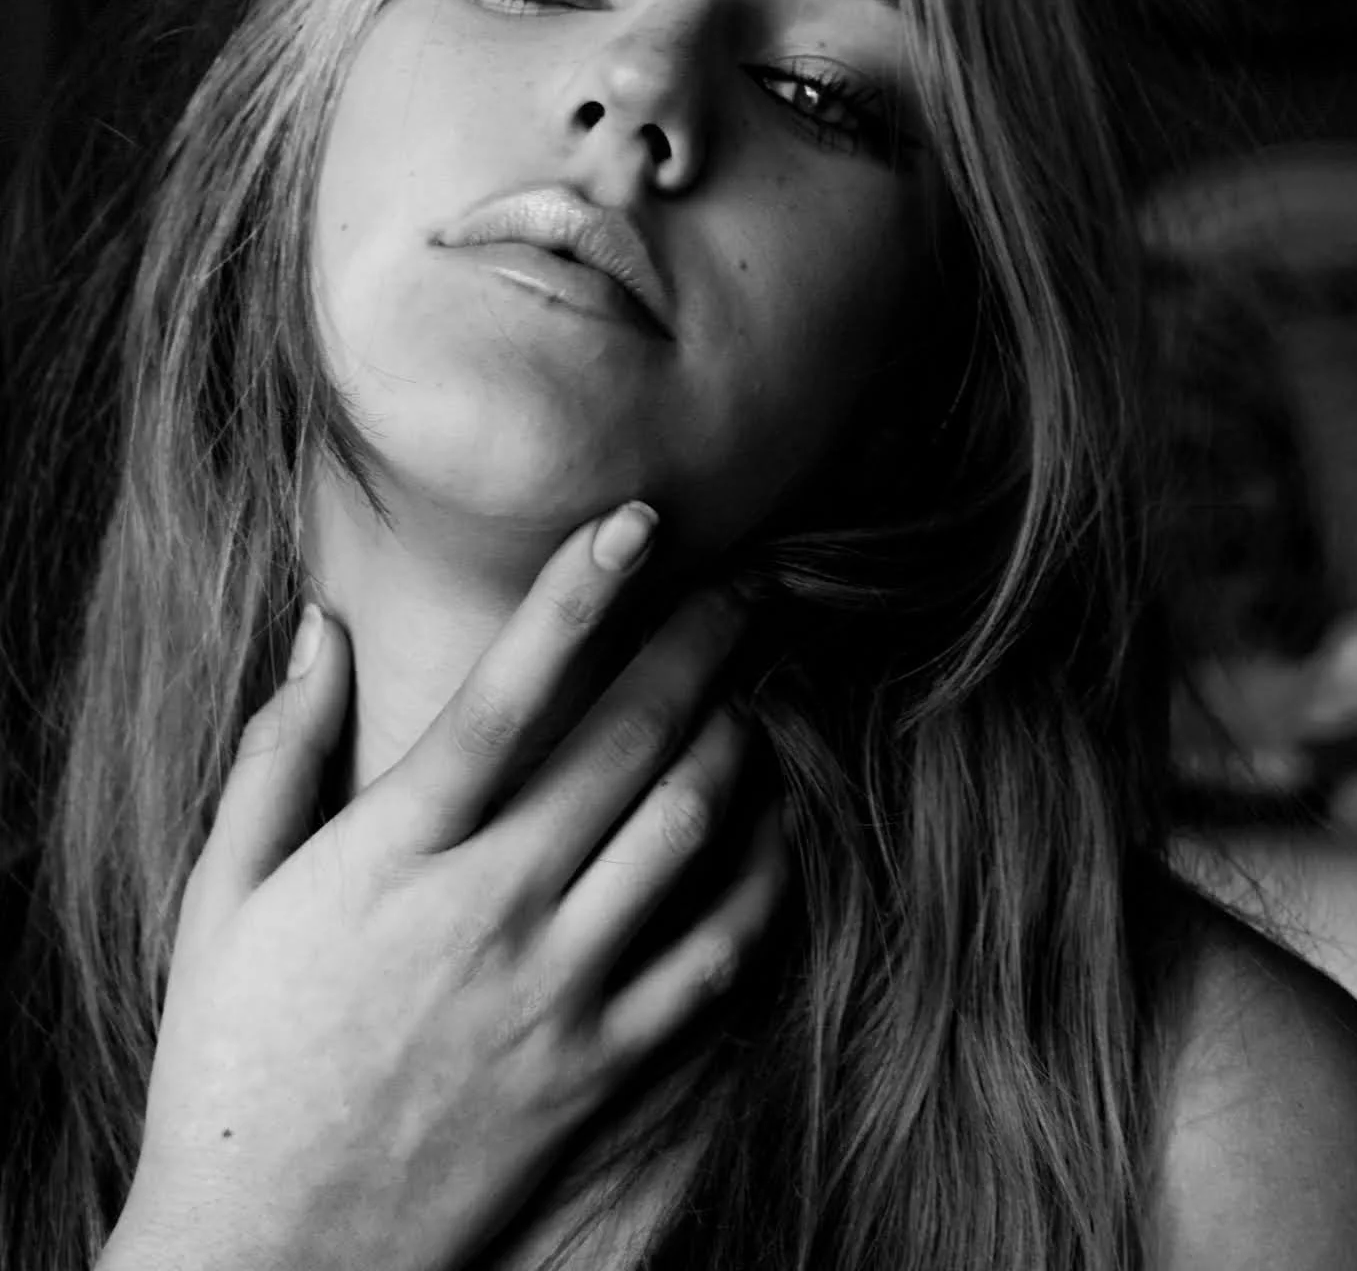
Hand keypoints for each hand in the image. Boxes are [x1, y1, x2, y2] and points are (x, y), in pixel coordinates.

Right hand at [104, 505, 787, 1270]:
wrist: (270, 1257)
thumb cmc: (234, 1058)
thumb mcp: (224, 896)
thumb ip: (277, 753)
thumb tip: (318, 625)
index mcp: (394, 851)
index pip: (507, 691)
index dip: (580, 592)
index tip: (638, 520)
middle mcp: (489, 907)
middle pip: (627, 742)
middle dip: (700, 645)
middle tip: (747, 587)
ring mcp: (556, 992)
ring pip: (688, 833)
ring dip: (739, 747)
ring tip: (758, 698)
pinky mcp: (602, 1072)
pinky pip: (714, 957)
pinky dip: (758, 882)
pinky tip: (769, 838)